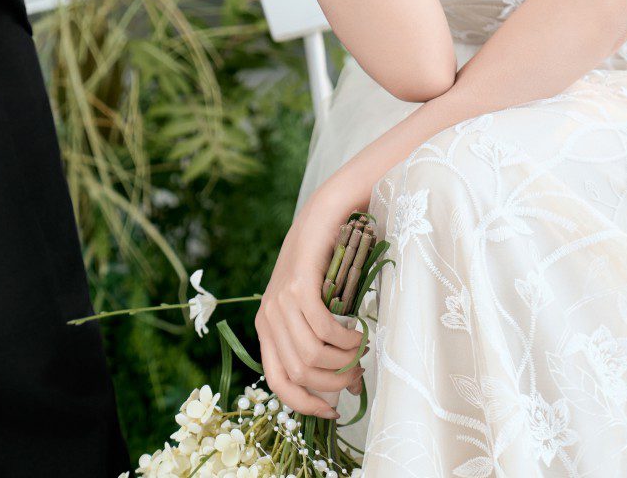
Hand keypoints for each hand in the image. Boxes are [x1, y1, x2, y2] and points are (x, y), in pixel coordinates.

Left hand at [255, 188, 366, 418]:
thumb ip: (322, 346)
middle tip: (357, 372)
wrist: (324, 215)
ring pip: (311, 356)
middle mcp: (267, 317)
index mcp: (265, 328)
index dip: (304, 404)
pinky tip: (358, 332)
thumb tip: (349, 390)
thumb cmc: (324, 265)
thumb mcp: (315, 310)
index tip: (332, 411)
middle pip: (300, 373)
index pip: (276, 382)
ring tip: (360, 349)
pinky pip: (323, 329)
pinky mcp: (298, 286)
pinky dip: (346, 339)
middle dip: (334, 382)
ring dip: (343, 361)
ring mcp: (280, 301)